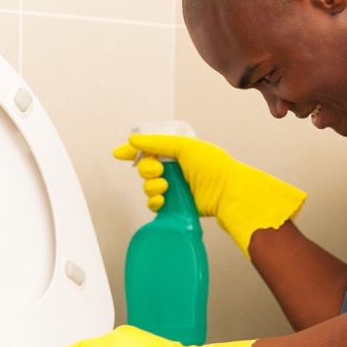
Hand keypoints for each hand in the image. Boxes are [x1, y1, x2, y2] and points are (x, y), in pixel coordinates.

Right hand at [113, 134, 306, 257]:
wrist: (226, 191)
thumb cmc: (212, 166)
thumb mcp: (184, 146)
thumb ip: (156, 142)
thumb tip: (132, 140)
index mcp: (176, 152)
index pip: (149, 149)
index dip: (133, 152)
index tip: (119, 153)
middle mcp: (174, 169)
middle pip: (145, 168)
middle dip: (147, 169)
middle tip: (159, 170)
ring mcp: (174, 188)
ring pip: (148, 187)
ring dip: (152, 186)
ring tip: (165, 187)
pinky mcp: (174, 206)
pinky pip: (154, 204)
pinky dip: (154, 202)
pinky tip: (162, 201)